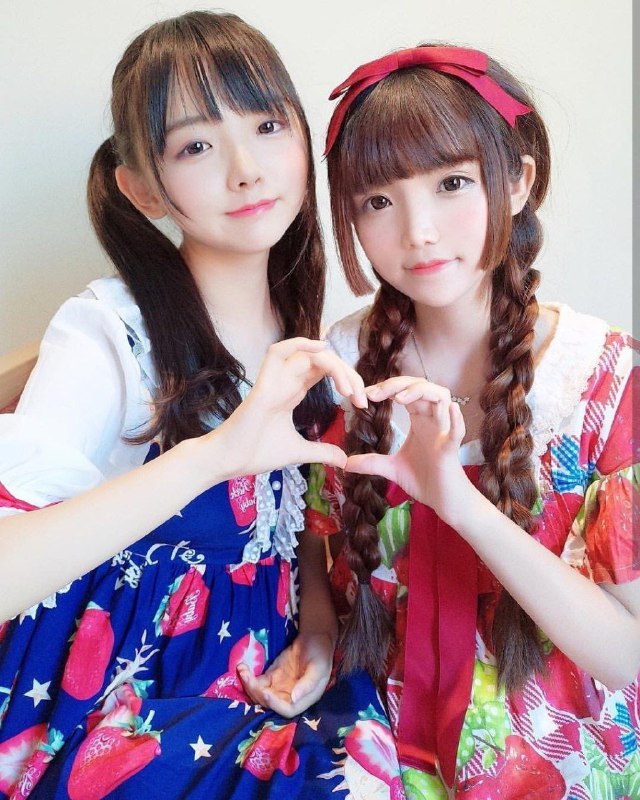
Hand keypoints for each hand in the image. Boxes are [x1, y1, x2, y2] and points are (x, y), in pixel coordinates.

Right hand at [206, 338, 367, 482]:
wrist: (229, 462)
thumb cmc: (257, 452)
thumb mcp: (299, 452)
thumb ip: (321, 451)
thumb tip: (344, 459)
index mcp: (292, 391)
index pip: (324, 371)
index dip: (348, 379)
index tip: (362, 403)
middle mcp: (285, 380)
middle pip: (322, 360)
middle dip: (348, 374)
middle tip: (362, 397)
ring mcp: (274, 380)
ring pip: (307, 354)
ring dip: (333, 365)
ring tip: (349, 388)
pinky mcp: (263, 386)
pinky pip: (278, 353)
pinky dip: (299, 344)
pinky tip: (322, 350)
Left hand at [237, 631, 334, 717]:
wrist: (314, 638)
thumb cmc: (321, 653)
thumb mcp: (319, 668)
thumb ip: (308, 684)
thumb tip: (294, 699)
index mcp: (304, 698)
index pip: (287, 709)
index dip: (275, 705)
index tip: (266, 692)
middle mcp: (289, 696)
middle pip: (269, 704)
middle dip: (256, 693)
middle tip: (248, 677)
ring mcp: (279, 687)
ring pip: (260, 694)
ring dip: (249, 685)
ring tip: (242, 670)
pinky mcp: (271, 677)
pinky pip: (257, 682)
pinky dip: (248, 677)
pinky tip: (242, 667)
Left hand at [344, 377, 472, 525]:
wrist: (443, 501)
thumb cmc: (424, 480)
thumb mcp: (391, 468)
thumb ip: (371, 462)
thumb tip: (346, 463)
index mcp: (420, 420)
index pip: (406, 392)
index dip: (387, 388)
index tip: (366, 394)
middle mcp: (432, 420)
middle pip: (421, 387)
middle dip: (397, 385)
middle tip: (374, 393)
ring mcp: (443, 433)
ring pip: (441, 398)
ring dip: (421, 393)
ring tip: (399, 399)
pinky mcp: (450, 450)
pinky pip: (457, 432)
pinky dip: (455, 420)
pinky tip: (451, 409)